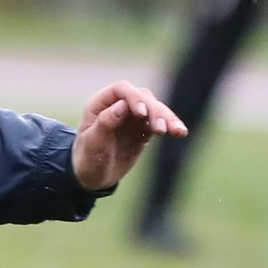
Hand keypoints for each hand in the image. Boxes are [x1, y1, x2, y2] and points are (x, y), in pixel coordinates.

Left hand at [71, 81, 186, 191]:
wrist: (92, 178)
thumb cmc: (87, 159)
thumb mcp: (92, 143)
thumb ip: (105, 123)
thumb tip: (123, 106)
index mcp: (101, 103)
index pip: (122, 90)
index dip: (133, 97)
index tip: (141, 113)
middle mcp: (118, 105)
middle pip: (142, 98)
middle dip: (154, 111)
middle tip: (162, 129)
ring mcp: (132, 117)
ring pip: (154, 109)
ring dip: (166, 118)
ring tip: (177, 131)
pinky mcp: (143, 130)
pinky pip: (159, 124)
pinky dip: (170, 127)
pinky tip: (180, 132)